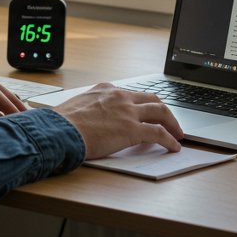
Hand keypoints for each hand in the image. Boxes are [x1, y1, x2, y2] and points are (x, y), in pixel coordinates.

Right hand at [53, 83, 183, 158]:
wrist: (59, 130)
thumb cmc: (62, 123)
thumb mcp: (77, 106)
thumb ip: (89, 108)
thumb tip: (87, 117)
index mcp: (106, 89)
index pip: (131, 93)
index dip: (142, 104)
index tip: (146, 111)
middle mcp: (120, 96)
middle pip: (151, 98)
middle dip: (163, 110)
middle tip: (169, 121)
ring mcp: (128, 112)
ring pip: (161, 112)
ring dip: (172, 123)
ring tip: (178, 133)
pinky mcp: (132, 129)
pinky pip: (159, 133)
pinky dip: (170, 140)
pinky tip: (174, 146)